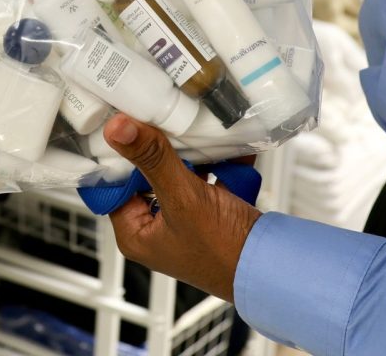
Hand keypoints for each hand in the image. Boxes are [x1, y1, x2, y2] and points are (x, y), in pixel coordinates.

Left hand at [104, 112, 261, 301]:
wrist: (270, 266)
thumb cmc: (223, 252)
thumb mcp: (183, 199)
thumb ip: (153, 160)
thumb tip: (118, 129)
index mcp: (135, 232)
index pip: (114, 182)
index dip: (121, 152)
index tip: (127, 121)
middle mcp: (155, 225)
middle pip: (147, 172)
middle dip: (162, 146)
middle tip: (166, 119)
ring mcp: (184, 216)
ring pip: (178, 170)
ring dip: (192, 151)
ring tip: (197, 129)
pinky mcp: (209, 209)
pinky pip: (205, 175)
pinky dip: (216, 160)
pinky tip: (226, 144)